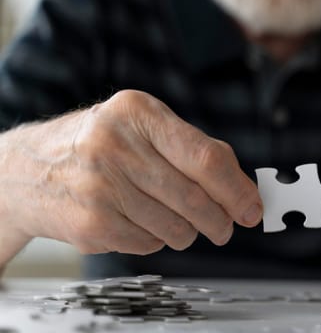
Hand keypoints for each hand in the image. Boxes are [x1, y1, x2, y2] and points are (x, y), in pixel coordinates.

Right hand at [0, 90, 261, 264]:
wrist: (30, 169)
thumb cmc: (99, 145)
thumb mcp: (144, 128)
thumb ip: (194, 150)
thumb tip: (243, 189)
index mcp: (138, 113)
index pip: (205, 158)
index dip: (237, 190)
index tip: (252, 209)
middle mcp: (115, 146)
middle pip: (194, 199)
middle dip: (220, 221)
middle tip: (225, 227)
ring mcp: (100, 187)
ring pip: (175, 228)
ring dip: (186, 232)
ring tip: (174, 220)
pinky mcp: (90, 223)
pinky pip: (148, 245)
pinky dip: (155, 240)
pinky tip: (139, 221)